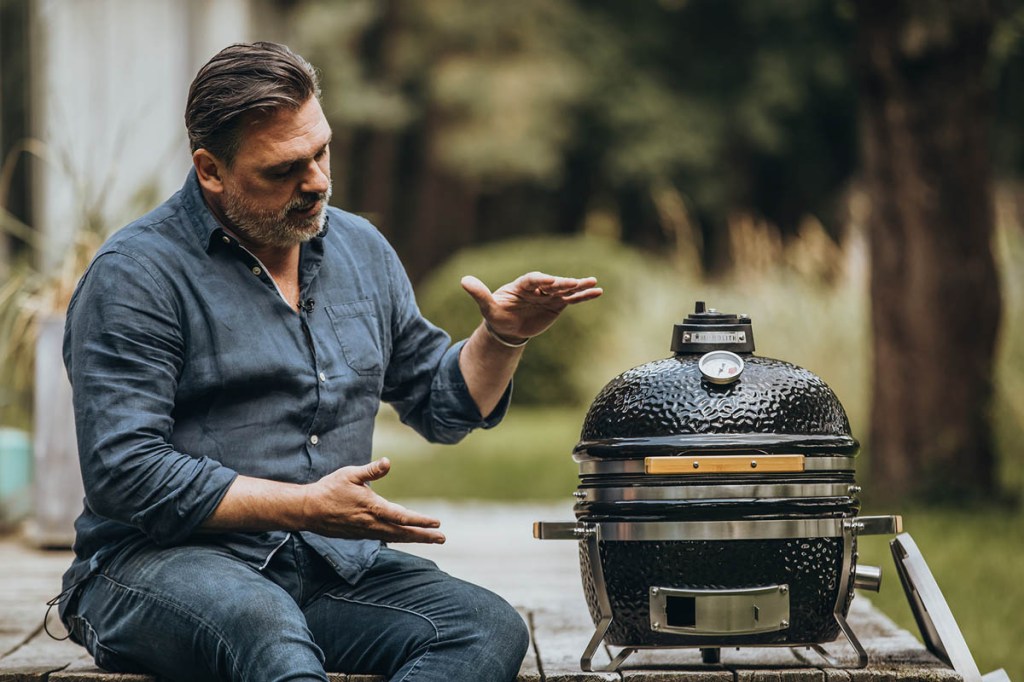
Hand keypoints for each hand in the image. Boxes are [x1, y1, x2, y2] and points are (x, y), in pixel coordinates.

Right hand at [302, 458, 444, 543]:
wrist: (308, 510)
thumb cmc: (329, 489)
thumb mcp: (349, 474)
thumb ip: (370, 470)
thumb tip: (388, 461)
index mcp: (372, 508)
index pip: (402, 517)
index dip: (420, 521)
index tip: (436, 522)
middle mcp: (372, 524)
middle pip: (403, 533)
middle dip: (424, 536)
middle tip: (442, 538)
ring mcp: (366, 532)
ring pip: (395, 537)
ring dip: (414, 538)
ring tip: (431, 539)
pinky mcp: (361, 534)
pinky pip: (385, 538)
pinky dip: (399, 538)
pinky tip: (406, 537)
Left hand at [460, 271, 601, 341]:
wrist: (507, 328)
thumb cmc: (497, 315)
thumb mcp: (487, 307)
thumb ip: (479, 294)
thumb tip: (463, 280)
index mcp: (521, 285)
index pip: (532, 279)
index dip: (540, 280)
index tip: (549, 281)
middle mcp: (537, 287)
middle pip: (552, 283)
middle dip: (562, 283)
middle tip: (573, 282)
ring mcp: (549, 295)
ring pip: (565, 289)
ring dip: (579, 286)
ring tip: (594, 282)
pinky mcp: (557, 304)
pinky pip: (572, 299)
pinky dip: (584, 296)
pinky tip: (598, 292)